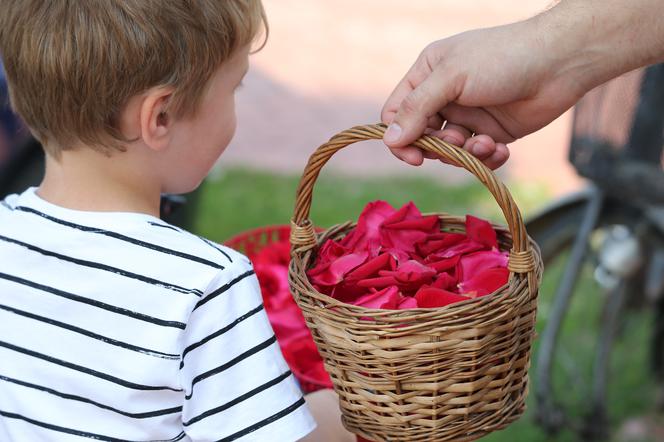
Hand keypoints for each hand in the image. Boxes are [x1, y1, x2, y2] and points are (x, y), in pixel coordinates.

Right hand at [381, 21, 588, 169]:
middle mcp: (444, 96)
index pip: (395, 113)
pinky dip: (486, 158)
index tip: (415, 155)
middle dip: (438, 146)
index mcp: (427, 74)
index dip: (399, 137)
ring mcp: (468, 115)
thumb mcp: (451, 77)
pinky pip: (476, 156)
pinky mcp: (491, 132)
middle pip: (421, 137)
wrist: (560, 63)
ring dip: (464, 153)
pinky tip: (500, 149)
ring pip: (449, 151)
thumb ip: (416, 109)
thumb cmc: (502, 58)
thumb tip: (389, 140)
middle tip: (457, 141)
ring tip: (485, 143)